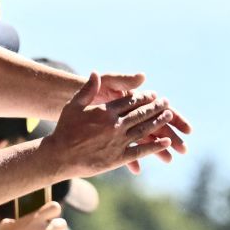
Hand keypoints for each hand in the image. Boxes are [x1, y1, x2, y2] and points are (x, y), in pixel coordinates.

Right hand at [45, 73, 173, 178]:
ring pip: (144, 129)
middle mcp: (115, 125)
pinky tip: (166, 143)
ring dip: (158, 121)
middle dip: (155, 107)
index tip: (153, 94)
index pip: (130, 101)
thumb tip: (95, 72)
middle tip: (166, 102)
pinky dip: (155, 146)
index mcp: (106, 111)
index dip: (143, 97)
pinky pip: (141, 151)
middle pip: (140, 113)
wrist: (59, 155)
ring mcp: (118, 142)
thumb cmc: (65, 129)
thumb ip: (87, 89)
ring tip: (169, 116)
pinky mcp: (118, 158)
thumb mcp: (74, 105)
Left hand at [94, 73, 191, 174]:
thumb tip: (143, 76)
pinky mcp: (114, 139)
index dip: (173, 116)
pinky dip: (131, 159)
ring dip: (157, 150)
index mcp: (136, 101)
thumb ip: (124, 79)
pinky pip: (125, 151)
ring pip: (145, 140)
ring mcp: (125, 128)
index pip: (159, 110)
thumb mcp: (108, 81)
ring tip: (169, 160)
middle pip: (157, 127)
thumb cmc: (94, 89)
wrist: (72, 97)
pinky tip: (137, 169)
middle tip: (184, 147)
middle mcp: (133, 115)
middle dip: (171, 137)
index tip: (185, 126)